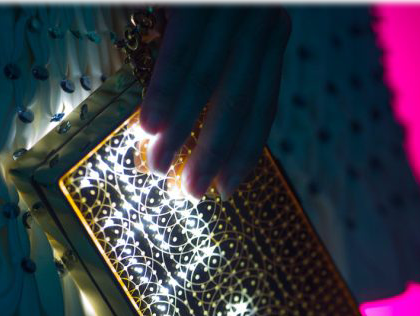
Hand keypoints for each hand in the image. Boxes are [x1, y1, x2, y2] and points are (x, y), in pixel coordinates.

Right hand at [139, 0, 290, 199]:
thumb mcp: (206, 30)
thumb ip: (210, 69)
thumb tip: (183, 131)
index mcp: (268, 33)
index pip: (263, 103)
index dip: (246, 150)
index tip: (227, 190)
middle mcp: (264, 15)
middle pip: (243, 98)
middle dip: (216, 151)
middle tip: (191, 194)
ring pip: (215, 77)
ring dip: (185, 129)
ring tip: (159, 168)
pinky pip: (187, 46)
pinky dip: (168, 88)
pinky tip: (150, 126)